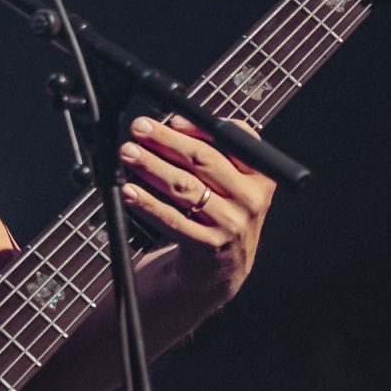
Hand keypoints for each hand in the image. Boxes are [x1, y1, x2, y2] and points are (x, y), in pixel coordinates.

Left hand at [119, 114, 275, 313]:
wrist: (222, 271)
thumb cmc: (220, 216)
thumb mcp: (231, 185)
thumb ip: (212, 153)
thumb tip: (175, 124)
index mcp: (260, 177)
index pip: (235, 140)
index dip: (200, 127)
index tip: (170, 120)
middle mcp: (250, 199)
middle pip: (204, 160)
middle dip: (166, 141)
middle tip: (139, 130)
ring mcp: (231, 224)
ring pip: (185, 187)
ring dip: (152, 166)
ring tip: (129, 154)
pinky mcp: (208, 246)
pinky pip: (172, 219)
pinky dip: (148, 203)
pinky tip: (130, 191)